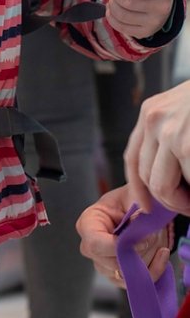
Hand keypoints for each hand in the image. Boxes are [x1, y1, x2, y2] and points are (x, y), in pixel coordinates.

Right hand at [76, 185, 170, 286]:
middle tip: (153, 237)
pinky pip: (135, 282)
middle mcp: (89, 247)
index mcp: (87, 224)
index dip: (120, 246)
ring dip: (147, 260)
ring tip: (157, 242)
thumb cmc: (127, 202)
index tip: (143, 240)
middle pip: (112, 263)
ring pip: (126, 275)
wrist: (135, 211)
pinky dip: (153, 271)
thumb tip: (139, 222)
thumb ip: (134, 208)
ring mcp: (101, 264)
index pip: (96, 244)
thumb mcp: (131, 197)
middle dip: (138, 253)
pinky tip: (160, 254)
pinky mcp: (115, 276)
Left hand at [98, 0, 173, 38]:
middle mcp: (162, 8)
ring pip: (122, 15)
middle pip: (129, 1)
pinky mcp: (144, 33)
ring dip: (111, 6)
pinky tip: (113, 10)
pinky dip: (111, 17)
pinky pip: (120, 27)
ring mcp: (154, 23)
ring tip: (114, 0)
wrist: (162, 5)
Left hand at [125, 81, 189, 215]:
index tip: (146, 206)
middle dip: (170, 200)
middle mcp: (154, 121)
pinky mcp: (187, 146)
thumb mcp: (184, 111)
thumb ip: (169, 137)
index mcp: (152, 112)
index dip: (138, 188)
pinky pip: (189, 183)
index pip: (133, 158)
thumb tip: (162, 183)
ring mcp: (171, 133)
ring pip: (164, 188)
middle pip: (147, 177)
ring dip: (184, 203)